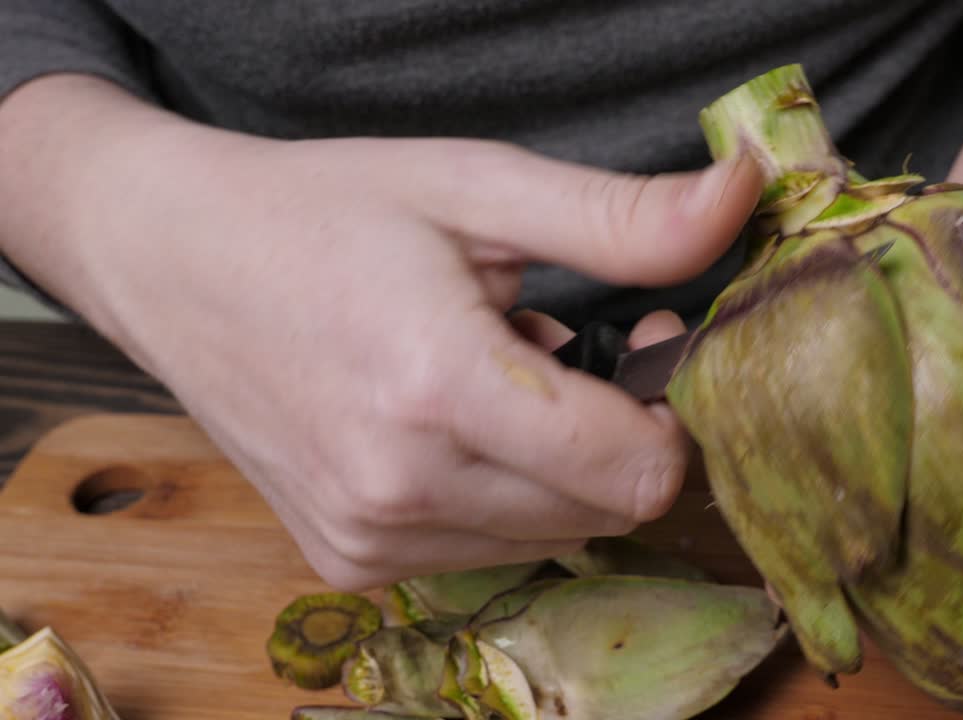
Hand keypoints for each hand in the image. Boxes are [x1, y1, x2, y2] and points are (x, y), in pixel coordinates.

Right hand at [52, 105, 760, 589]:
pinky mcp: (349, 560)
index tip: (645, 345)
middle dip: (617, 434)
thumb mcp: (476, 189)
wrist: (175, 260)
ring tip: (492, 376)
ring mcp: (368, 536)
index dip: (668, 411)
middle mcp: (400, 487)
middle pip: (602, 510)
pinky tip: (450, 422)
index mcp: (438, 387)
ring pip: (550, 536)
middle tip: (570, 345)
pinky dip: (500, 494)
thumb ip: (619, 218)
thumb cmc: (323, 212)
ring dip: (555, 466)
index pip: (631, 469)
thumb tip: (745, 198)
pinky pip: (486, 550)